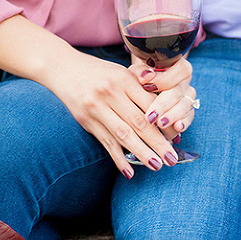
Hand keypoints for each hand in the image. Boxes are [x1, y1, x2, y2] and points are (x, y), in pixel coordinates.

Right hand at [0, 15, 195, 176]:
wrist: (63, 68)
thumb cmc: (99, 71)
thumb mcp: (122, 71)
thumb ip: (143, 86)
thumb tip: (165, 110)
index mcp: (124, 79)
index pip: (150, 104)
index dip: (165, 122)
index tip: (177, 136)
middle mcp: (110, 93)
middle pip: (139, 123)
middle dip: (158, 143)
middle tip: (172, 158)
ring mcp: (96, 108)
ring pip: (123, 135)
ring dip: (141, 153)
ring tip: (156, 165)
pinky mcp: (86, 121)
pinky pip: (106, 143)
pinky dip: (118, 158)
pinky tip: (129, 171)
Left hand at [129, 55, 196, 135]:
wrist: (142, 88)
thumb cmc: (139, 78)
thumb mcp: (137, 72)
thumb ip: (140, 71)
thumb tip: (145, 77)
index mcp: (177, 66)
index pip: (179, 70)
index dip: (164, 79)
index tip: (146, 87)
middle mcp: (185, 81)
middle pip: (178, 92)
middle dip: (164, 104)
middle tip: (151, 115)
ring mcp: (188, 96)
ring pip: (185, 105)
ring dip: (172, 115)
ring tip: (161, 123)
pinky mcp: (188, 111)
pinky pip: (189, 117)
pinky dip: (183, 123)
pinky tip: (177, 128)